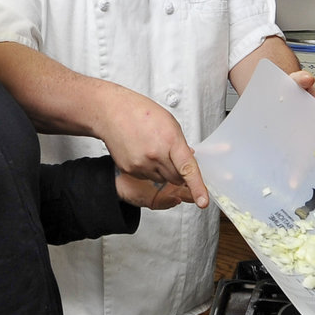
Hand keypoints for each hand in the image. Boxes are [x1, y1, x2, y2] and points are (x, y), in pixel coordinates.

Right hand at [94, 87, 208, 208]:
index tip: (202, 201)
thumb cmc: (140, 112)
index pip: (188, 168)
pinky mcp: (130, 169)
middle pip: (176, 178)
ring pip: (162, 178)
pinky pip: (146, 176)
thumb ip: (180, 144)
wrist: (112, 112)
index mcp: (170, 141)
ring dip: (162, 169)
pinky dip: (148, 168)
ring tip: (152, 148)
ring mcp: (141, 164)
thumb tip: (188, 158)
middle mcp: (155, 155)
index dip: (197, 187)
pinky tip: (142, 151)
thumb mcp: (169, 122)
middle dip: (178, 171)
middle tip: (171, 156)